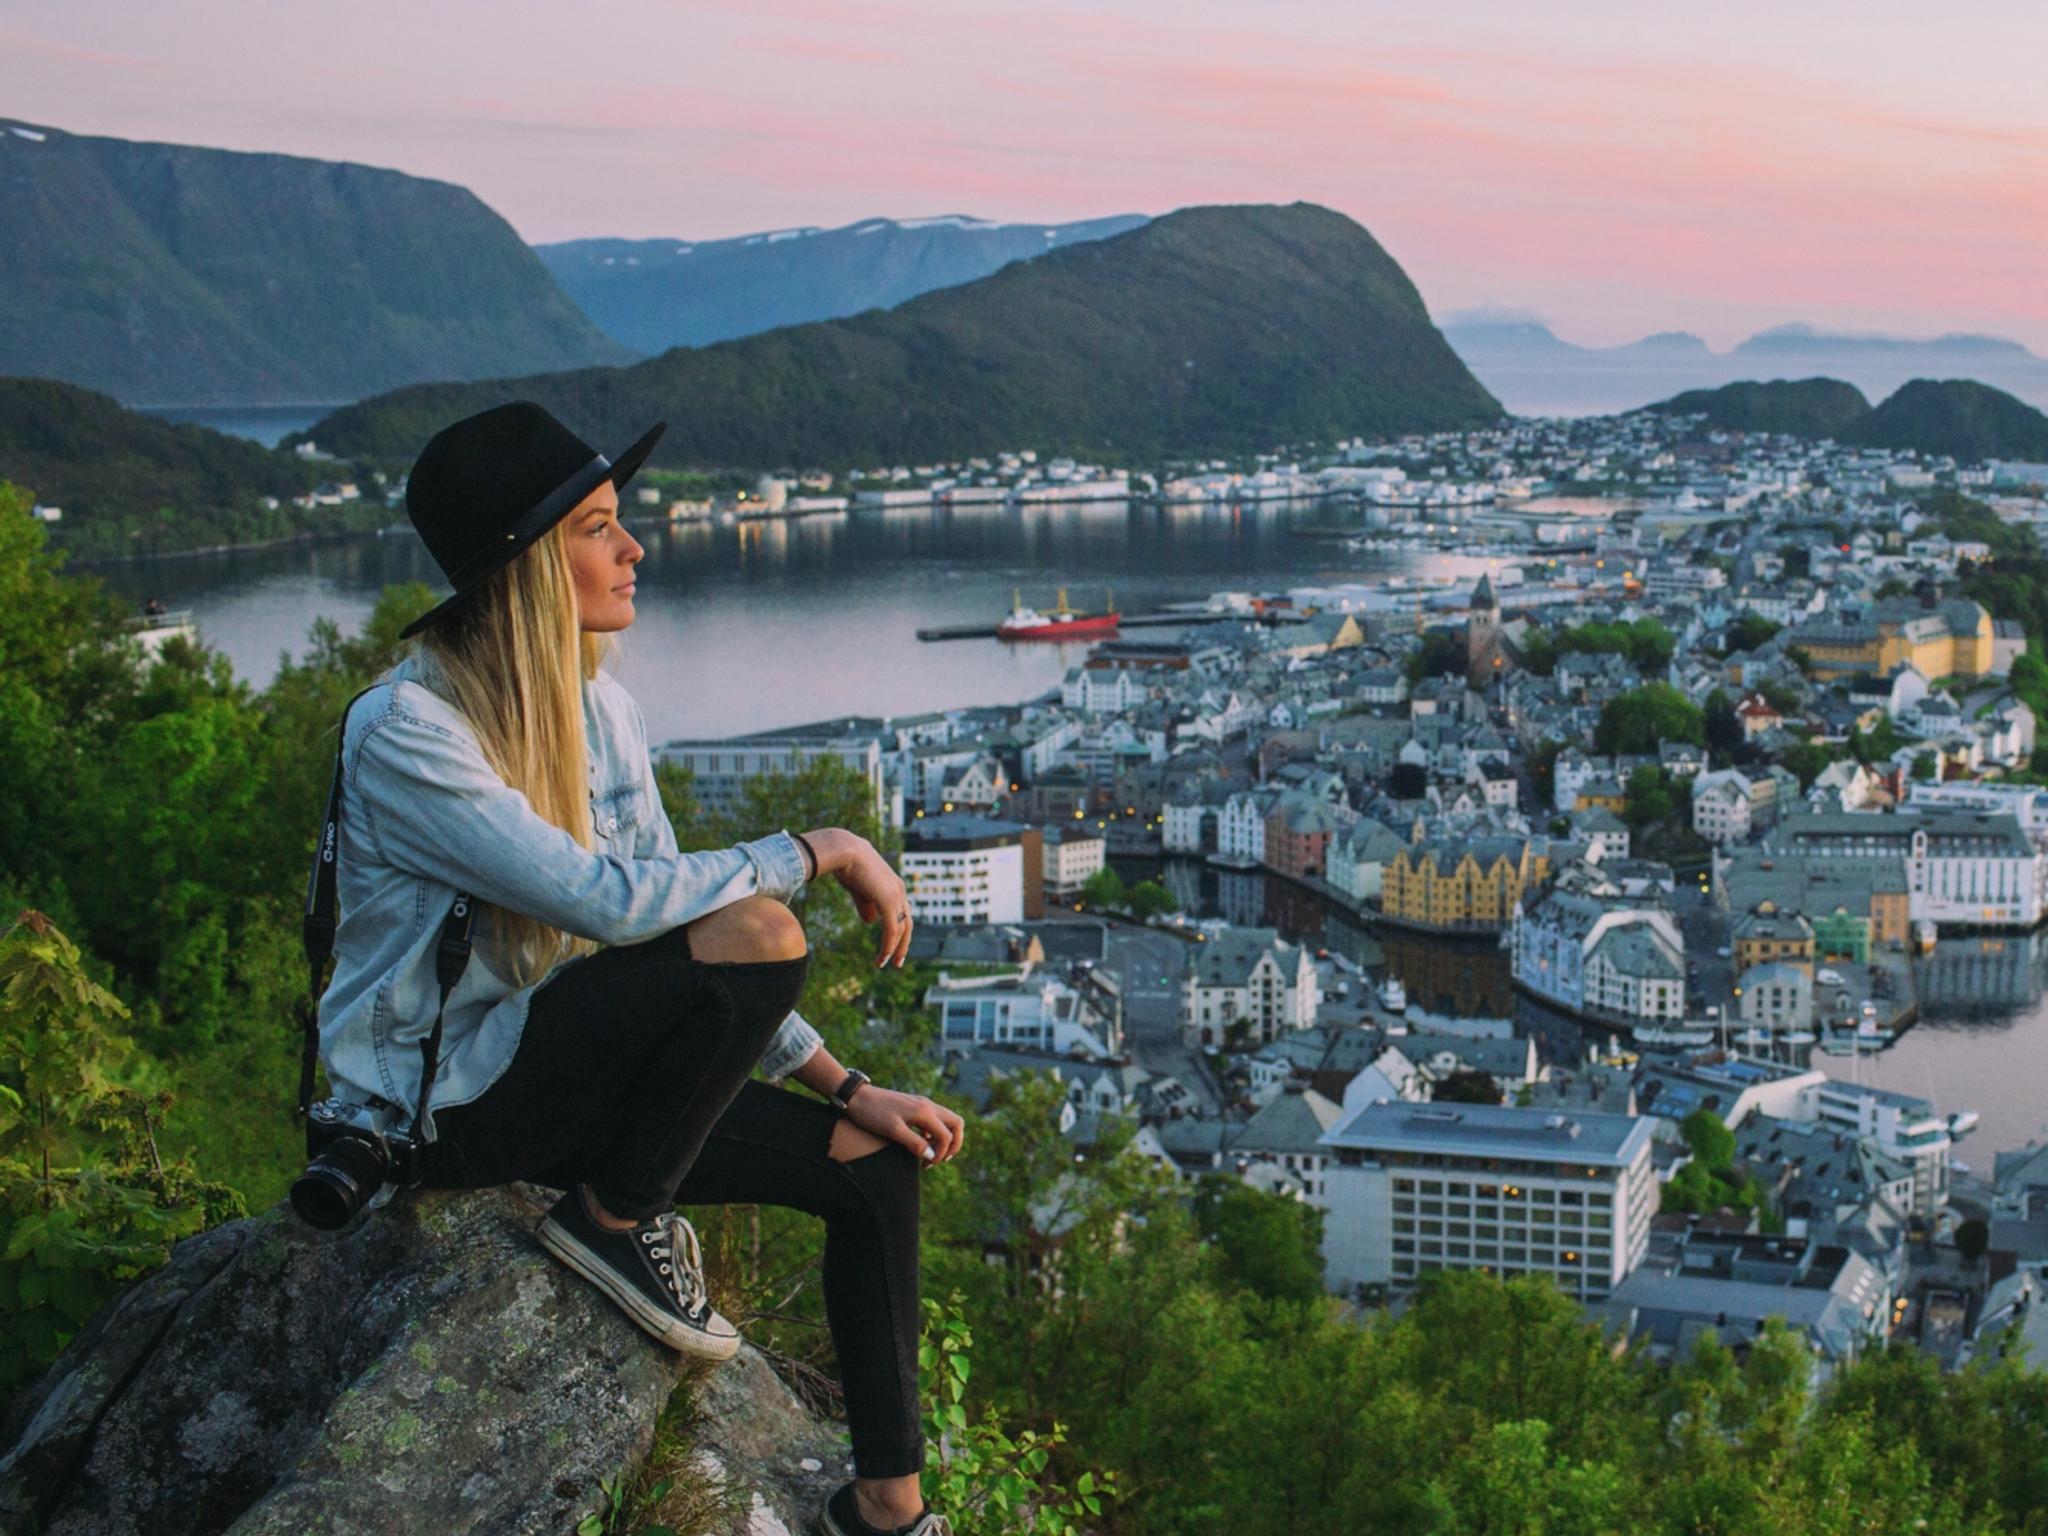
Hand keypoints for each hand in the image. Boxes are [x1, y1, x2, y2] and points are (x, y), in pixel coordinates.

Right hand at [805, 828, 911, 967]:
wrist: (844, 850)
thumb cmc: (847, 865)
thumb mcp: (858, 889)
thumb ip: (866, 905)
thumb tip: (871, 921)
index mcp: (894, 885)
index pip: (901, 912)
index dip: (898, 930)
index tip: (891, 945)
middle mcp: (899, 890)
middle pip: (907, 923)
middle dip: (903, 944)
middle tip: (898, 961)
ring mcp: (896, 895)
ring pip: (901, 929)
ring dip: (895, 949)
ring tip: (886, 963)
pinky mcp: (889, 902)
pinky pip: (892, 930)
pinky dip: (888, 946)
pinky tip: (882, 958)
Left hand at [845, 1084, 965, 1167]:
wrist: (856, 1097)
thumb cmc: (872, 1114)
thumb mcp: (893, 1131)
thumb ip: (914, 1143)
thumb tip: (931, 1155)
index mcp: (924, 1112)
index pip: (947, 1135)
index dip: (941, 1153)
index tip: (927, 1164)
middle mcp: (927, 1105)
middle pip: (956, 1123)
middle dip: (954, 1144)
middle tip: (940, 1159)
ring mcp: (922, 1104)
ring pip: (947, 1121)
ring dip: (944, 1139)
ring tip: (930, 1156)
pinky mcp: (915, 1106)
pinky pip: (935, 1120)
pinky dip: (934, 1133)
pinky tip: (921, 1144)